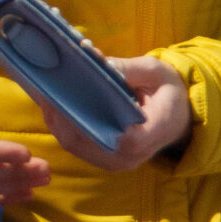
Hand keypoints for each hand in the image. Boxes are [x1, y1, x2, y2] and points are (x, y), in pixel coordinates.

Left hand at [36, 54, 194, 173]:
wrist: (178, 118)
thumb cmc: (170, 93)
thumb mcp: (158, 73)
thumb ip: (130, 68)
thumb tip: (97, 59)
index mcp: (152, 134)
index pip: (119, 136)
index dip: (89, 119)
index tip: (69, 97)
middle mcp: (130, 156)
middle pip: (85, 142)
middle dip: (62, 115)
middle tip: (45, 88)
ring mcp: (114, 161)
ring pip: (74, 145)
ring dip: (56, 119)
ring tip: (43, 91)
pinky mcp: (102, 159)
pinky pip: (75, 144)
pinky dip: (60, 124)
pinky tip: (50, 102)